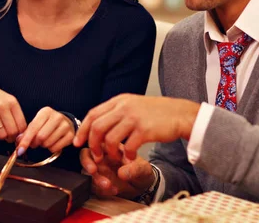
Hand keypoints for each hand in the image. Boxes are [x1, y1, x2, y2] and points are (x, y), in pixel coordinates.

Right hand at [0, 80, 26, 142]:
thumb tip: (22, 132)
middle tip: (8, 137)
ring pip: (2, 135)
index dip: (21, 134)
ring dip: (1, 137)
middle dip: (11, 137)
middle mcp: (2, 107)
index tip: (18, 135)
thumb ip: (15, 113)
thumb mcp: (7, 100)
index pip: (22, 125)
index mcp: (12, 102)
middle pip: (13, 132)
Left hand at [15, 107, 74, 155]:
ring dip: (43, 146)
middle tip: (35, 143)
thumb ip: (27, 132)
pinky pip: (55, 148)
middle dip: (35, 143)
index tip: (19, 150)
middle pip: (40, 137)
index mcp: (46, 112)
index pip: (33, 128)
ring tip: (45, 140)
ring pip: (48, 143)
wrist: (65, 122)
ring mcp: (65, 125)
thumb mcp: (37, 123)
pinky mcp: (71, 135)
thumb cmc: (47, 124)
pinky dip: (51, 148)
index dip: (25, 140)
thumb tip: (19, 141)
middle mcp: (57, 117)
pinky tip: (53, 142)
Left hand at [74, 94, 199, 160]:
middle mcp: (125, 107)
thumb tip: (98, 122)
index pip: (93, 114)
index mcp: (120, 100)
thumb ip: (117, 111)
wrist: (180, 114)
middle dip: (92, 144)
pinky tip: (129, 157)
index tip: (78, 142)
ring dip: (108, 152)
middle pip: (97, 127)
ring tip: (114, 158)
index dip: (83, 129)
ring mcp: (134, 118)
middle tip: (95, 155)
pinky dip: (125, 155)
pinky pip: (127, 147)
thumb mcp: (134, 104)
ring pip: (109, 138)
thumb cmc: (157, 112)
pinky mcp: (144, 130)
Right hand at [80, 146, 154, 198]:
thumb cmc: (142, 171)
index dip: (93, 149)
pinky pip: (93, 186)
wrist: (143, 186)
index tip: (98, 159)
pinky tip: (114, 190)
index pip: (96, 141)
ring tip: (108, 185)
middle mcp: (103, 157)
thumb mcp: (143, 169)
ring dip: (95, 179)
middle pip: (85, 155)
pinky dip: (100, 190)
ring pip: (87, 172)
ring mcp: (100, 170)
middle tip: (93, 170)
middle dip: (87, 163)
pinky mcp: (99, 183)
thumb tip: (122, 173)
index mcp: (111, 146)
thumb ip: (135, 169)